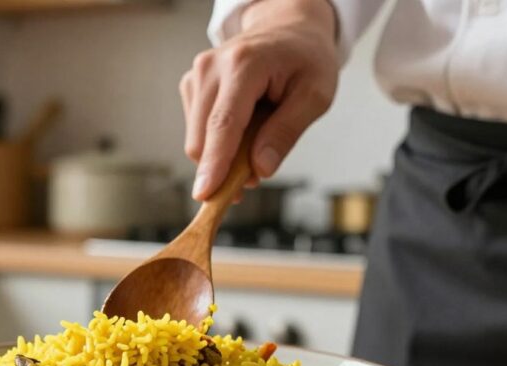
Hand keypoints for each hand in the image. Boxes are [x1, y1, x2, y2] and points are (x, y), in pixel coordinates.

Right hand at [181, 0, 338, 199]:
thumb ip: (287, 132)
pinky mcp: (191, 86)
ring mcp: (196, 75)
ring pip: (197, 139)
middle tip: (257, 175)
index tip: (205, 194)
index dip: (214, 163)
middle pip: (203, 137)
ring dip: (222, 156)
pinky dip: (217, 144)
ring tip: (256, 143)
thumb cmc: (305, 60)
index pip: (224, 123)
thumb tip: (260, 169)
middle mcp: (211, 67)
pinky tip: (242, 132)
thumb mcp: (315, 95)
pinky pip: (197, 132)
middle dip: (224, 168)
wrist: (288, 30)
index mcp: (244, 64)